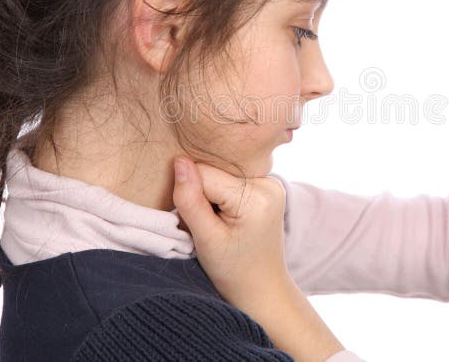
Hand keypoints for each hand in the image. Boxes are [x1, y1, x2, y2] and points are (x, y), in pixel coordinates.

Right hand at [170, 155, 293, 311]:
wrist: (262, 288)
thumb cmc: (234, 271)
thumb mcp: (207, 240)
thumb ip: (190, 200)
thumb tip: (179, 161)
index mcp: (257, 195)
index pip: (204, 173)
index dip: (189, 195)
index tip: (197, 222)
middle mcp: (268, 181)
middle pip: (214, 169)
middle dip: (201, 193)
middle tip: (208, 225)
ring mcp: (269, 181)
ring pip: (220, 172)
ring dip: (210, 194)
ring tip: (218, 223)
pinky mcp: (265, 186)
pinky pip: (230, 178)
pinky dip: (221, 194)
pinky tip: (226, 215)